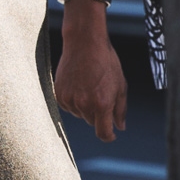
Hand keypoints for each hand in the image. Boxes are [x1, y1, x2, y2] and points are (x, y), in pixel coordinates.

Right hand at [55, 23, 127, 141]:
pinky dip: (74, 101)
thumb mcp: (120, 85)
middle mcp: (84, 104)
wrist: (84, 43)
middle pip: (92, 122)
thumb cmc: (106, 62)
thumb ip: (120, 109)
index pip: (103, 133)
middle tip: (101, 92)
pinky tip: (79, 85)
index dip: (109, 136)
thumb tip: (120, 127)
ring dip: (86, 107)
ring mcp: (69, 100)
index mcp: (102, 103)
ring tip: (89, 85)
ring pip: (80, 114)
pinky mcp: (59, 94)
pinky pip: (68, 107)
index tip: (111, 134)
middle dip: (98, 113)